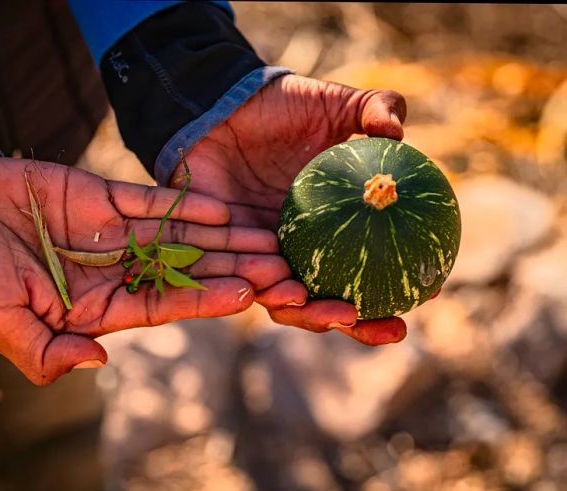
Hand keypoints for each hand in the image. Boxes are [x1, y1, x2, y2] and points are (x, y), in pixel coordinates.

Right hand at [0, 156, 289, 383]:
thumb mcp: (4, 325)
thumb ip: (46, 352)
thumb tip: (96, 362)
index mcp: (99, 306)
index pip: (164, 305)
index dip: (206, 299)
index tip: (248, 294)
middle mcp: (116, 271)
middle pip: (185, 270)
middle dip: (230, 267)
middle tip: (277, 265)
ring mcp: (114, 234)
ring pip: (178, 235)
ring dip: (221, 235)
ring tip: (264, 233)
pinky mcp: (103, 198)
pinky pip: (149, 201)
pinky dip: (182, 203)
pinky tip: (220, 205)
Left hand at [173, 74, 410, 344]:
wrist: (222, 105)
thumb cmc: (282, 107)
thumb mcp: (334, 102)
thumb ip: (373, 109)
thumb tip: (399, 133)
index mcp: (328, 228)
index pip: (363, 270)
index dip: (396, 286)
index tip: (430, 290)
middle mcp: (295, 250)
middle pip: (327, 301)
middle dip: (360, 324)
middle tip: (393, 329)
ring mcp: (258, 255)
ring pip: (285, 299)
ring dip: (313, 312)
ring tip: (341, 314)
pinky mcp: (219, 251)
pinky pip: (241, 276)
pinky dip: (263, 286)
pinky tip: (286, 287)